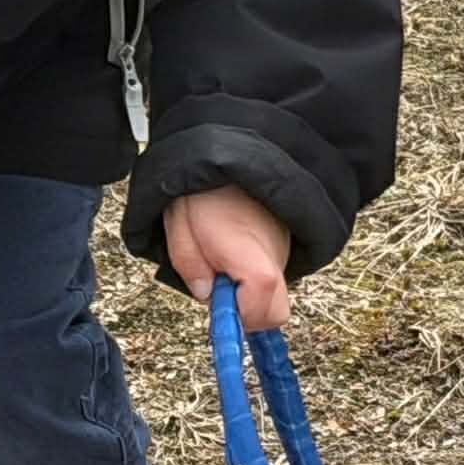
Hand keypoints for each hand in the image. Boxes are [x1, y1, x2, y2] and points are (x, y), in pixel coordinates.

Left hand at [165, 186, 292, 330]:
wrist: (230, 143)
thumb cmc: (205, 187)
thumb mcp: (180, 231)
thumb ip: (191, 270)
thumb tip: (205, 294)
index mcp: (254, 262)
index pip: (263, 313)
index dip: (240, 321)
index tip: (218, 313)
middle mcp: (278, 258)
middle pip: (275, 311)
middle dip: (247, 311)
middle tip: (218, 290)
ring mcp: (283, 249)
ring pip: (272, 291)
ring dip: (246, 288)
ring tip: (219, 257)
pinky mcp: (283, 240)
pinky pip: (270, 270)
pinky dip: (252, 270)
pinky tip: (232, 248)